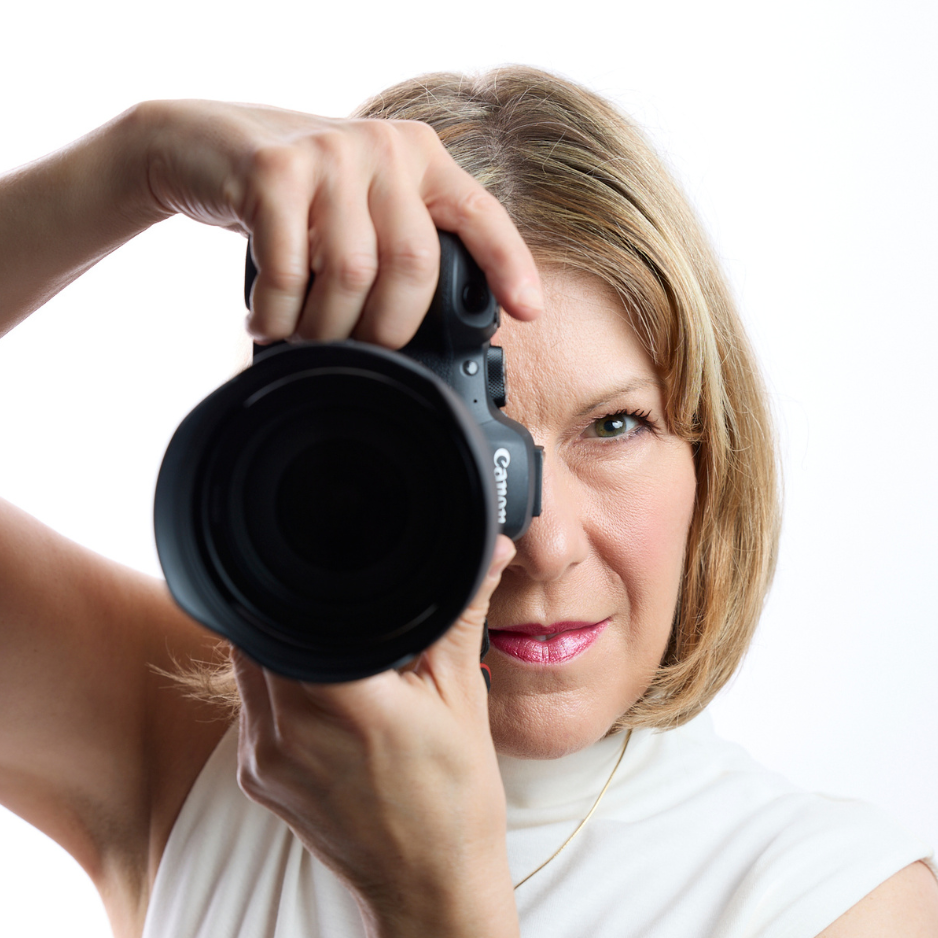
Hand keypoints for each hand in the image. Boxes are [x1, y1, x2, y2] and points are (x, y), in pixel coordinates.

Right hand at [138, 100, 542, 345]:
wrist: (201, 144)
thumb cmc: (295, 195)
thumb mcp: (359, 204)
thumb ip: (396, 241)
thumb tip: (425, 335)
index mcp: (420, 159)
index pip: (480, 214)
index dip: (510, 265)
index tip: (529, 312)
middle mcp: (384, 149)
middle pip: (415, 265)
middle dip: (389, 328)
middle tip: (358, 349)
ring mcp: (329, 153)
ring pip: (352, 274)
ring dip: (326, 328)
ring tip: (304, 337)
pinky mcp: (273, 169)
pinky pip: (289, 270)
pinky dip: (277, 314)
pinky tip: (265, 323)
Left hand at [232, 536, 519, 937]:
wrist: (428, 884)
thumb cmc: (453, 796)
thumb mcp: (461, 693)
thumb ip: (460, 610)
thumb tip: (487, 547)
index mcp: (344, 702)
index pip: (292, 611)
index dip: (306, 586)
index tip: (329, 572)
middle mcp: (290, 730)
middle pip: (260, 635)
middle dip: (293, 611)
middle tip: (336, 606)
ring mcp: (264, 760)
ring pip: (247, 669)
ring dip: (277, 646)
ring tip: (328, 646)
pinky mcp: (256, 779)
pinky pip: (249, 708)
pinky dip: (273, 686)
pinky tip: (315, 689)